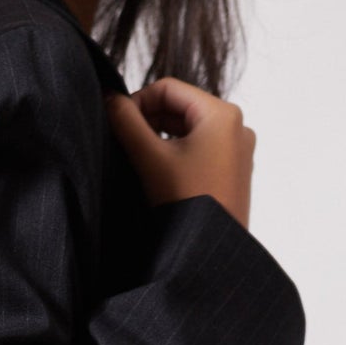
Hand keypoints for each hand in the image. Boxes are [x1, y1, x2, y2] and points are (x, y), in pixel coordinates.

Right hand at [103, 77, 254, 229]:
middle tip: (123, 144)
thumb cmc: (187, 205)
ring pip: (188, 130)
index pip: (168, 89)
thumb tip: (107, 97)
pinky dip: (176, 155)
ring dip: (159, 139)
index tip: (117, 125)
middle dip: (148, 121)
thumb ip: (125, 121)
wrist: (210, 254)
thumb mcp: (149, 158)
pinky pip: (200, 150)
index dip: (137, 102)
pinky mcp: (233, 173)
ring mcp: (238, 151)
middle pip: (179, 108)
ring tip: (139, 162)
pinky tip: (159, 175)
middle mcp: (237, 127)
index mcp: (223, 114)